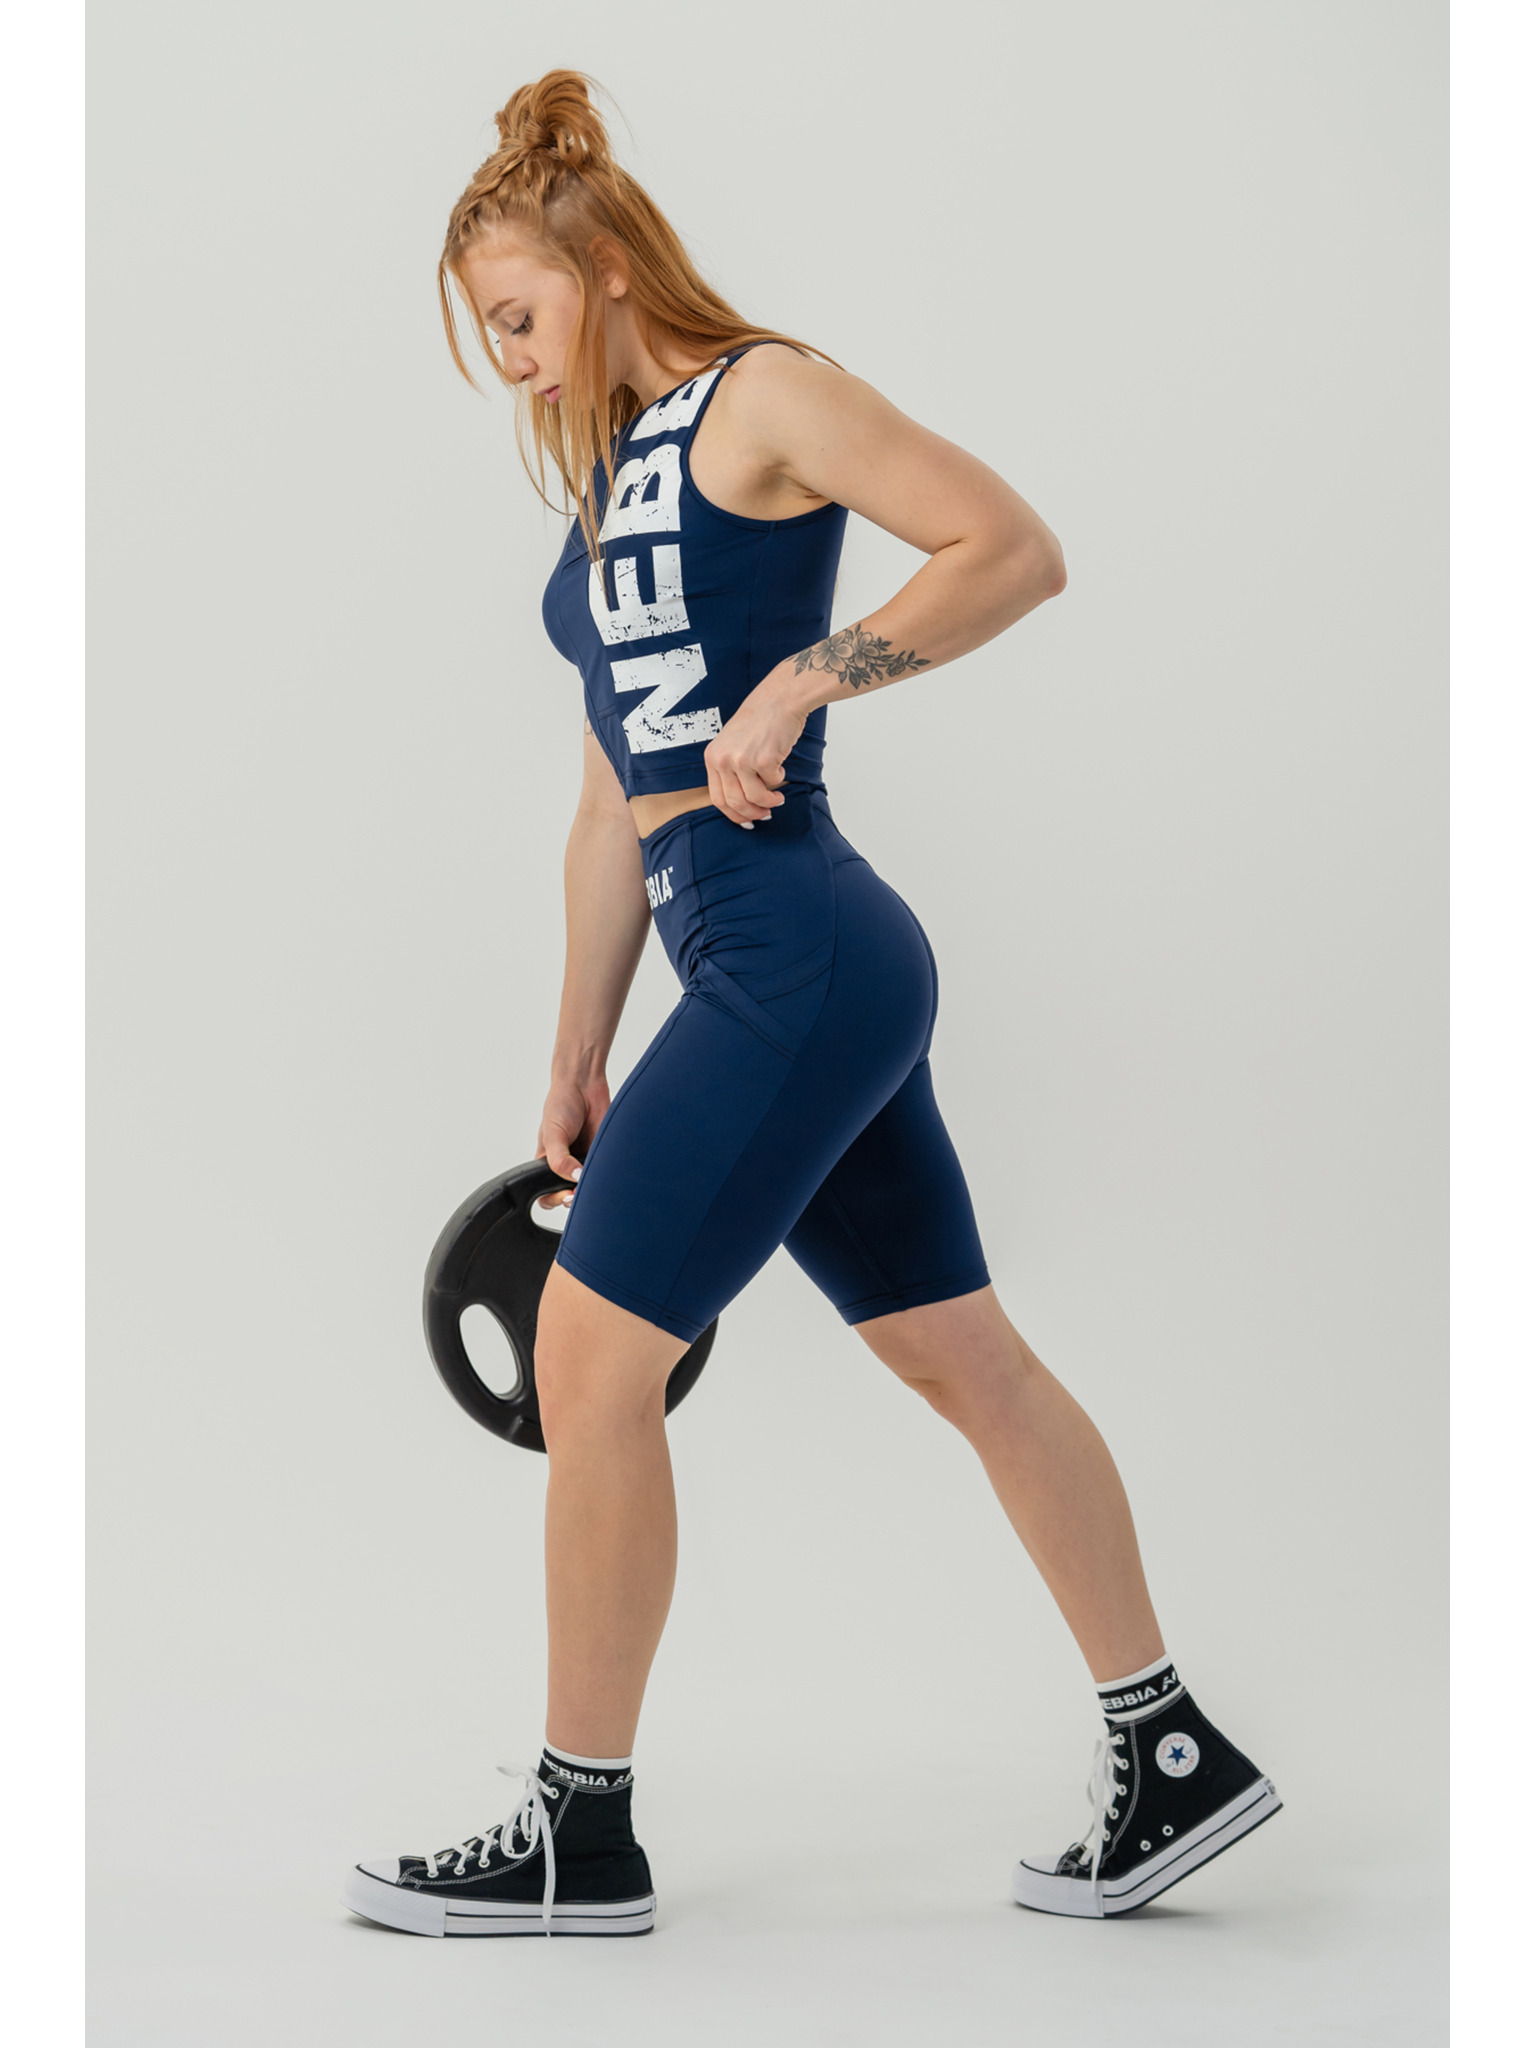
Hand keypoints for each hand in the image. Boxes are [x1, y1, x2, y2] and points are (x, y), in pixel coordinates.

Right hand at [535, 1074, 609, 1207]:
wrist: (584, 1085)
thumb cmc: (561, 1105)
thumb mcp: (553, 1134)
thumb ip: (559, 1160)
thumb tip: (575, 1177)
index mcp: (548, 1163)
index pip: (546, 1195)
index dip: (555, 1199)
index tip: (565, 1195)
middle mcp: (566, 1166)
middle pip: (570, 1196)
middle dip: (575, 1199)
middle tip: (580, 1193)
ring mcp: (585, 1162)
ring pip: (589, 1187)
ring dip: (592, 1187)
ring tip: (593, 1178)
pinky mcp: (603, 1155)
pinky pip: (606, 1172)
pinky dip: (607, 1175)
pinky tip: (605, 1168)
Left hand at [702, 668, 808, 826]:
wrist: (780, 699)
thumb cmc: (760, 719)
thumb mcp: (732, 743)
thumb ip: (730, 768)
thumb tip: (742, 803)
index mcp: (712, 756)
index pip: (717, 798)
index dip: (732, 814)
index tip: (746, 821)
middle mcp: (723, 759)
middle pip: (734, 802)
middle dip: (752, 814)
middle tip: (765, 815)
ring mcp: (741, 760)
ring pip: (754, 798)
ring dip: (769, 803)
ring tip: (778, 798)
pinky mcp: (762, 760)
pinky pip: (773, 783)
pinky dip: (779, 779)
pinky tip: (781, 768)